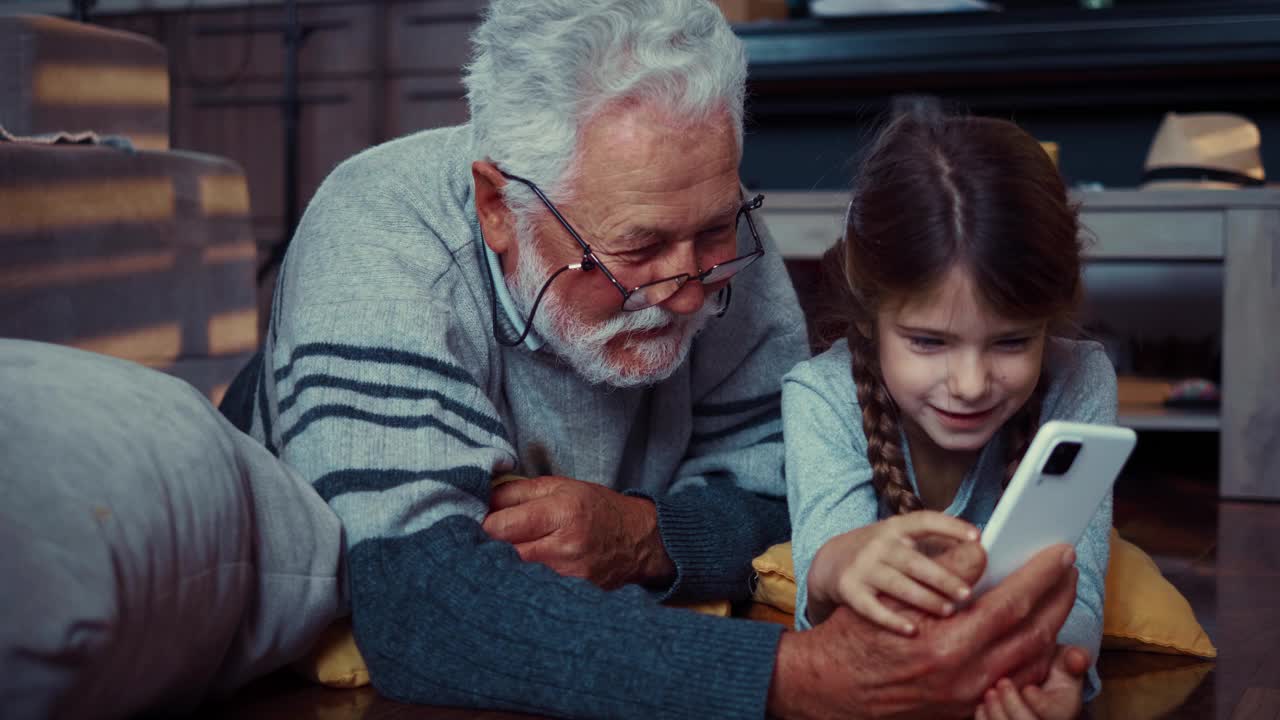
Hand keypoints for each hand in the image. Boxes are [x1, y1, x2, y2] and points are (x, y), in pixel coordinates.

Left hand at [481, 475, 674, 588]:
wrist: (641, 541)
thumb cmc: (598, 508)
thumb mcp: (561, 486)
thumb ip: (518, 492)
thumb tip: (482, 502)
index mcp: (562, 513)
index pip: (502, 527)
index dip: (483, 526)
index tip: (475, 523)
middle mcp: (565, 547)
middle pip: (504, 555)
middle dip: (489, 548)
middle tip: (480, 542)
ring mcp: (569, 576)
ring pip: (517, 575)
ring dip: (505, 566)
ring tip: (503, 555)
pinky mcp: (573, 595)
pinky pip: (535, 588)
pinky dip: (524, 581)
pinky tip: (523, 574)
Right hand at [768, 542, 1077, 719]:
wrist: (834, 686)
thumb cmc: (858, 638)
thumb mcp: (893, 597)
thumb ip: (945, 574)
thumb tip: (985, 553)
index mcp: (948, 645)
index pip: (1014, 604)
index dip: (1042, 575)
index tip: (1060, 553)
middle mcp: (965, 676)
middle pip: (1034, 634)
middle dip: (1058, 597)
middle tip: (1067, 569)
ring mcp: (969, 697)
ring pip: (1032, 660)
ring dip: (1052, 625)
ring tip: (1055, 596)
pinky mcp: (967, 707)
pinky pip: (1017, 680)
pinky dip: (1034, 654)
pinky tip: (1035, 634)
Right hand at [805, 511, 978, 631]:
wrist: (829, 562)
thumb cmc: (878, 553)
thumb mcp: (898, 539)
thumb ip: (931, 545)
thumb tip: (977, 555)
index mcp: (895, 528)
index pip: (924, 521)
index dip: (951, 526)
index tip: (977, 537)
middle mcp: (878, 545)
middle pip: (914, 561)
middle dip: (943, 577)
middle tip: (967, 594)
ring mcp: (862, 567)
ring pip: (897, 585)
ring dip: (924, 599)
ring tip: (948, 611)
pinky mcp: (849, 590)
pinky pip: (872, 608)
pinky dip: (891, 620)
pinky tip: (911, 630)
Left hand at [975, 645, 1088, 719]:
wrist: (1038, 675)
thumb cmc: (1053, 667)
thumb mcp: (1068, 660)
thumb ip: (1075, 658)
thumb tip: (1078, 658)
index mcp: (1063, 709)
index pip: (1053, 714)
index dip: (1038, 704)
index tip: (1028, 688)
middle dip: (1013, 708)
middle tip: (1002, 683)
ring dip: (996, 715)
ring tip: (989, 694)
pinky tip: (981, 707)